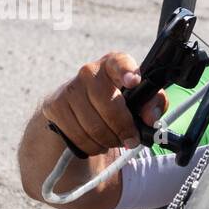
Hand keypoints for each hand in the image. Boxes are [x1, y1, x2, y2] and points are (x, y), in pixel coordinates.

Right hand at [41, 52, 166, 155]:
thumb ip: (153, 104)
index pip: (120, 62)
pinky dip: (92, 146)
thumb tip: (149, 117)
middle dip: (124, 129)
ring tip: (114, 140)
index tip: (133, 81)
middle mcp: (89, 71)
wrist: (78, 108)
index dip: (127, 71)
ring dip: (109, 141)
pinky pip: (78, 136)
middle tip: (132, 140)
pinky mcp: (55, 106)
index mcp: (113, 64)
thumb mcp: (140, 100)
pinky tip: (97, 142)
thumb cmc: (118, 102)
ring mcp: (69, 88)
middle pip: (110, 106)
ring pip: (94, 126)